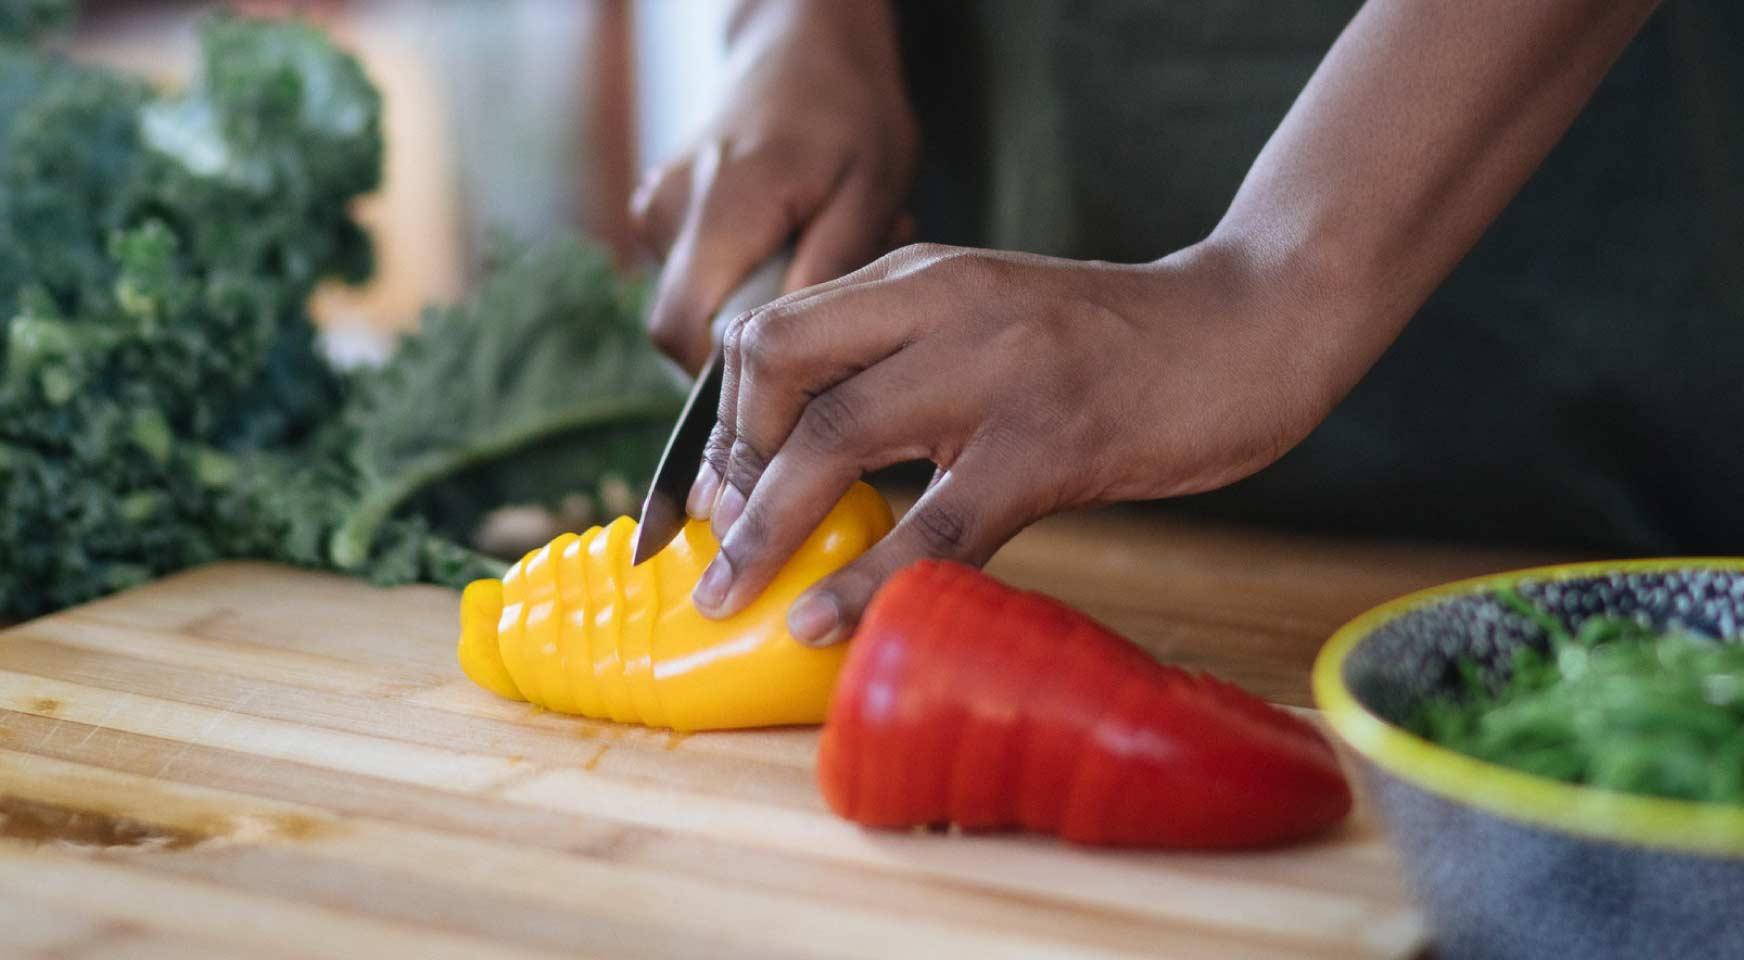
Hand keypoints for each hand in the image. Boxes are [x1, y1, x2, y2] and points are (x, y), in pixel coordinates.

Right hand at [631, 0, 916, 372]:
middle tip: (822, 302)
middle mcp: (670, 210)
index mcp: (722, 206)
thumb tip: (798, 351)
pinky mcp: (657, 214)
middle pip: (680, 332)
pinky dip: (742, 278)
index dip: (730, 378)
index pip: (685, 334)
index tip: (795, 375)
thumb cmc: (848, 112)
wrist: (803, 45)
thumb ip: (828, 269)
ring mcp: (655, 211)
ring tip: (814, 253)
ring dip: (754, 305)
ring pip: (692, 307)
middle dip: (750, 345)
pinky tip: (788, 241)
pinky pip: (694, 279)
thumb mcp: (870, 190)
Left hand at [685, 239, 1377, 644]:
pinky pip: (935, 522)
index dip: (722, 421)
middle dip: (727, 470)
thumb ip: (905, 360)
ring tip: (732, 597)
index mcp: (916, 278)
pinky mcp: (1050, 441)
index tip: (717, 494)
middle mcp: (938, 304)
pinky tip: (826, 623)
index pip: (769, 332)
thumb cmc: (1110, 343)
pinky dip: (868, 580)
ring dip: (765, 529)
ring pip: (833, 438)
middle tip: (721, 550)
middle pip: (773, 369)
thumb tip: (813, 458)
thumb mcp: (988, 320)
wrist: (1246, 326)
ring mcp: (993, 369)